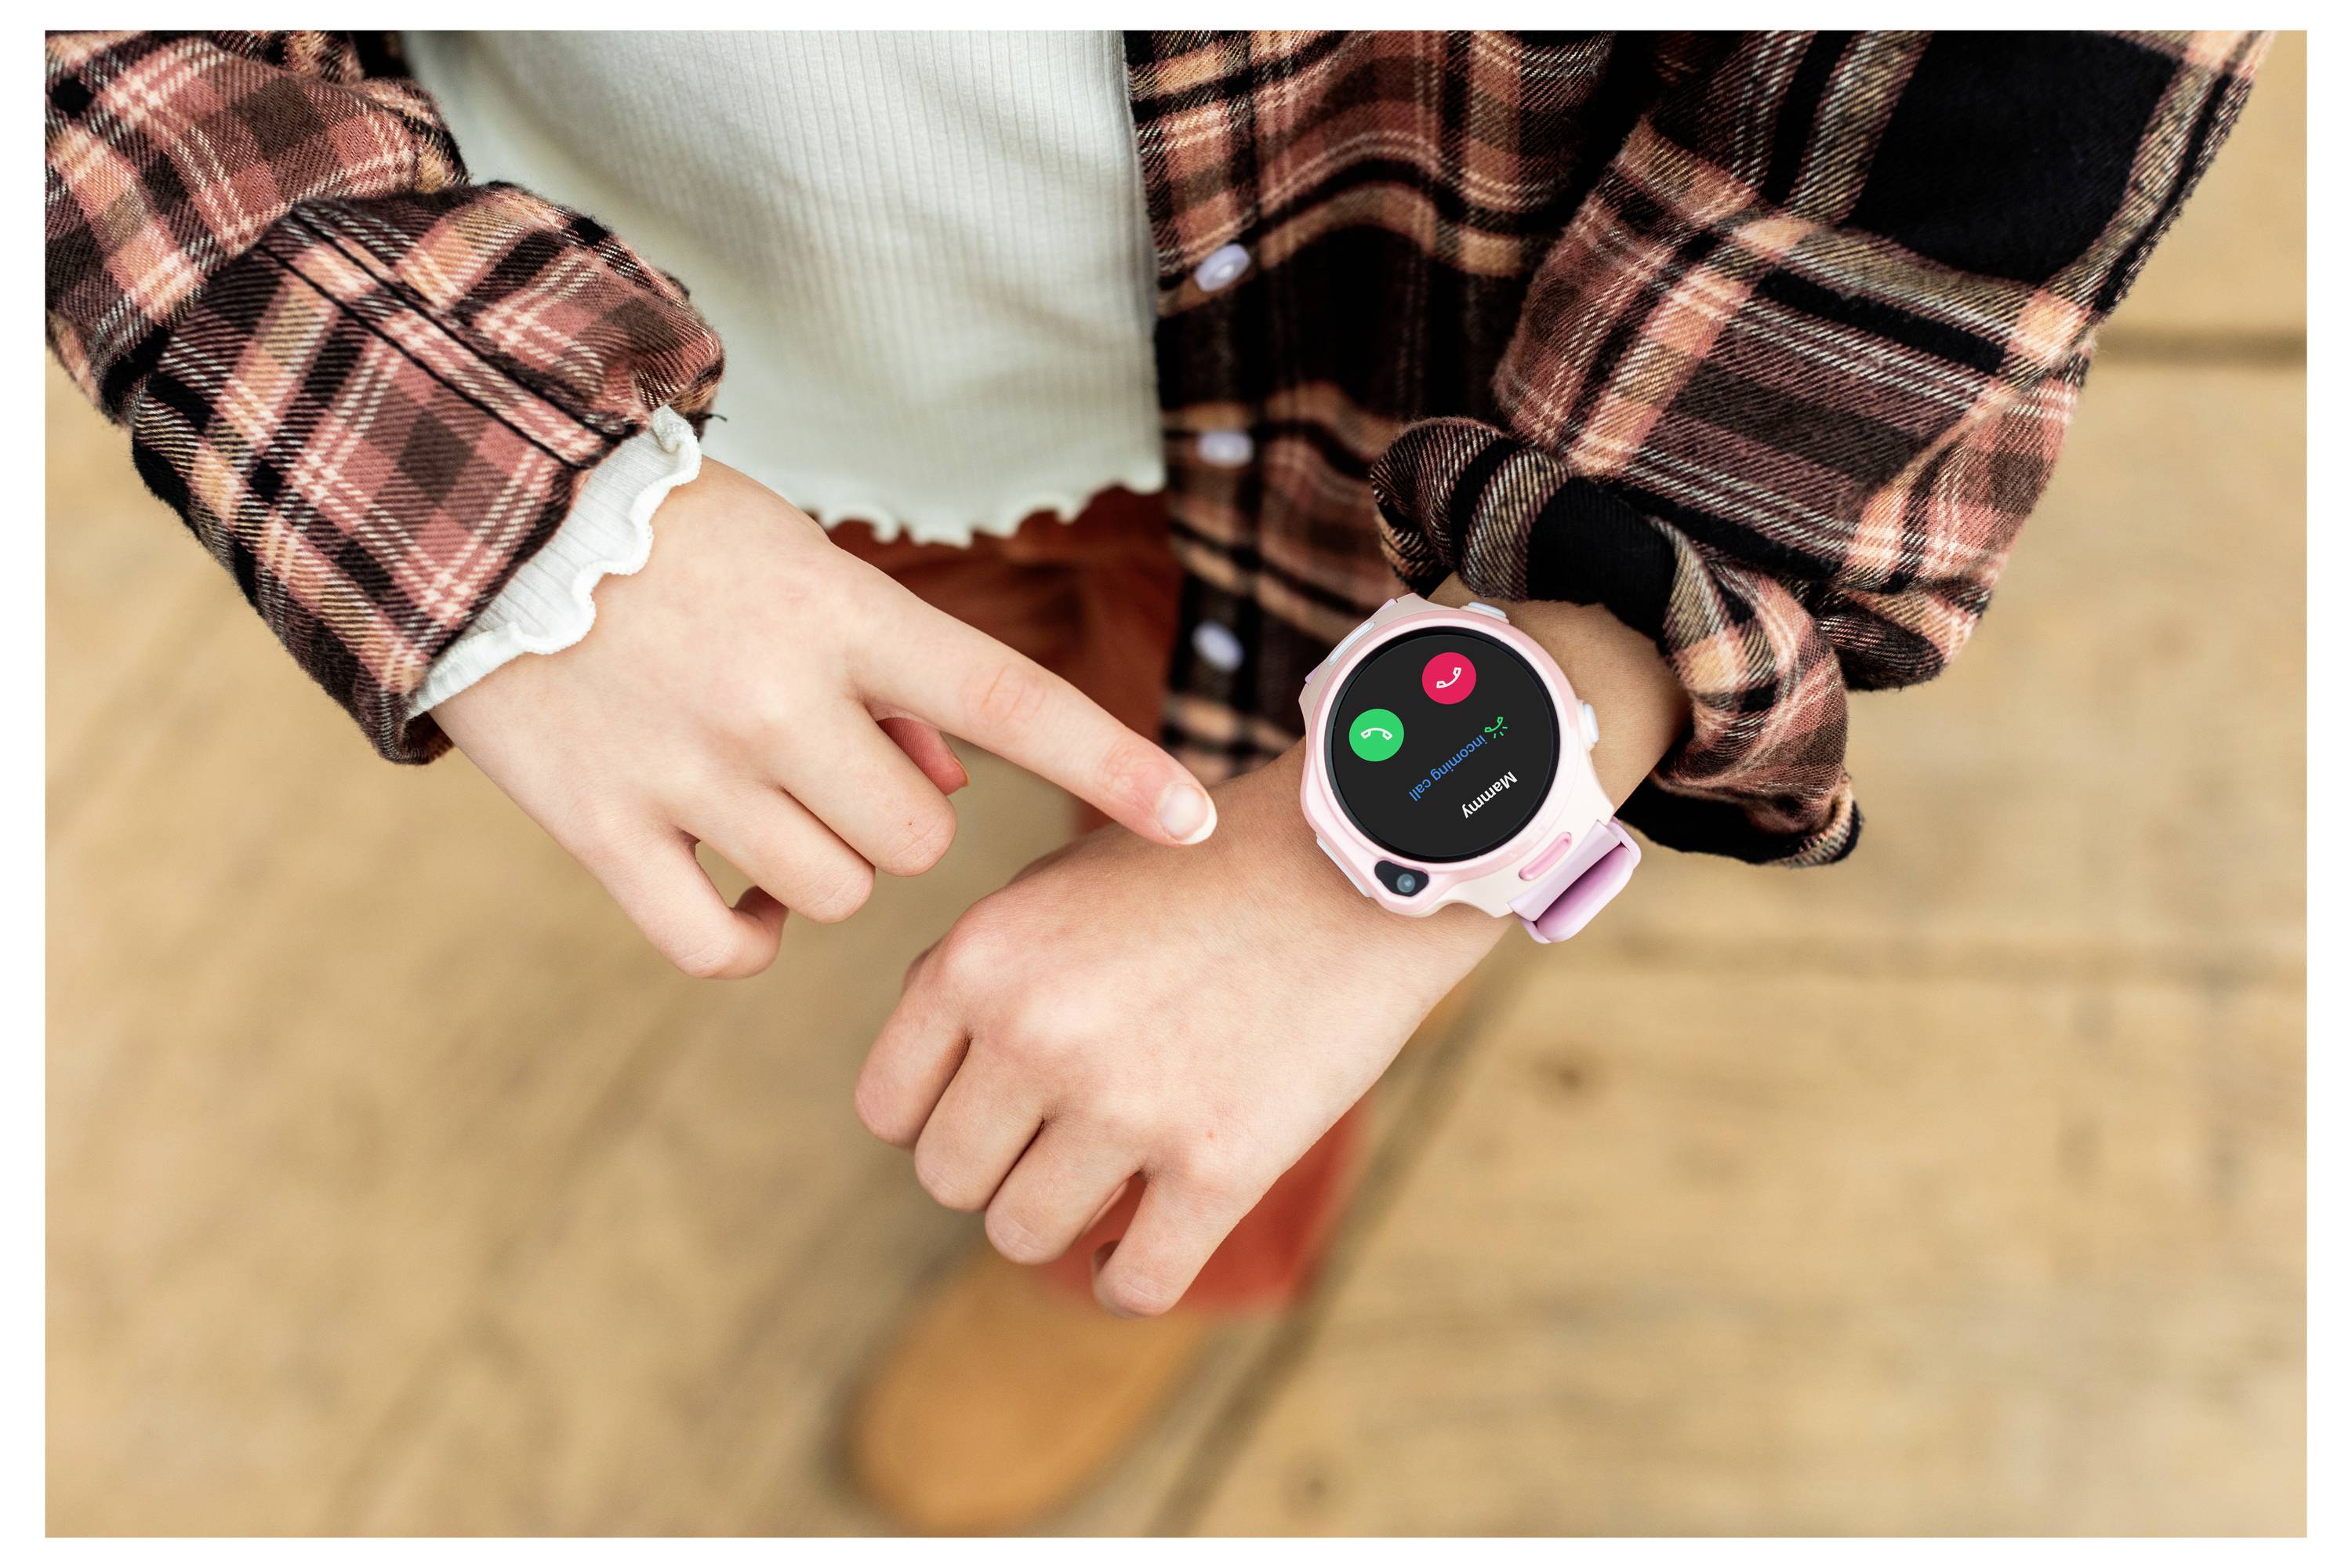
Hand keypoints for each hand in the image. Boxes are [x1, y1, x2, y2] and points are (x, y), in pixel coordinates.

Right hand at [435, 458, 1216, 978]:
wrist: (478, 513)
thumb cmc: (674, 542)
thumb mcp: (804, 568)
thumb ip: (891, 676)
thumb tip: (945, 786)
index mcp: (847, 618)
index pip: (1016, 705)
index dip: (1115, 768)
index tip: (1198, 822)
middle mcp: (779, 699)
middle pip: (917, 840)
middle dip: (895, 820)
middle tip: (833, 767)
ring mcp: (690, 770)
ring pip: (831, 893)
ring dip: (817, 866)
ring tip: (759, 800)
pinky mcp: (602, 828)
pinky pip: (722, 945)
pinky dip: (744, 938)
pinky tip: (732, 896)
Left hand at [853, 746, 1504, 1316]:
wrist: (1356, 862)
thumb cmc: (1202, 869)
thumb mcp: (1055, 886)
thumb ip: (975, 975)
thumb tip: (920, 1087)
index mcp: (979, 959)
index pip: (888, 1108)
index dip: (935, 1118)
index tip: (992, 1111)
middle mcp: (1035, 1035)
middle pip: (949, 1180)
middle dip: (997, 1170)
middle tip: (1060, 1140)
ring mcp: (1126, 1105)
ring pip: (1024, 1236)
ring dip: (1062, 1221)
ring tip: (1111, 1179)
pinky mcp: (1220, 1166)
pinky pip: (1133, 1283)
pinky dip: (1126, 1282)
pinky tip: (1143, 1248)